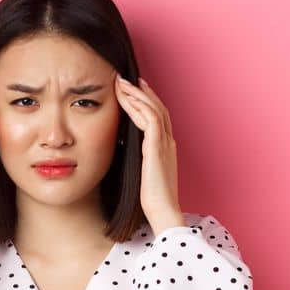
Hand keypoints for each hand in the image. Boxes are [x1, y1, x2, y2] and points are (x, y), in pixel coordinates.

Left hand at [115, 74, 182, 229]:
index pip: (158, 118)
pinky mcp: (157, 148)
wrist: (163, 211)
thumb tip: (123, 153)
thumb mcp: (143, 175)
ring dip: (136, 93)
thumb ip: (138, 161)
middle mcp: (168, 142)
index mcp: (166, 149)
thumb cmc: (152, 200)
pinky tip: (126, 97)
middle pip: (158, 108)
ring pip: (153, 109)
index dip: (146, 101)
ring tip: (121, 82)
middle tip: (126, 78)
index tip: (133, 90)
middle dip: (142, 91)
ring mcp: (165, 144)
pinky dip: (139, 105)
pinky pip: (150, 119)